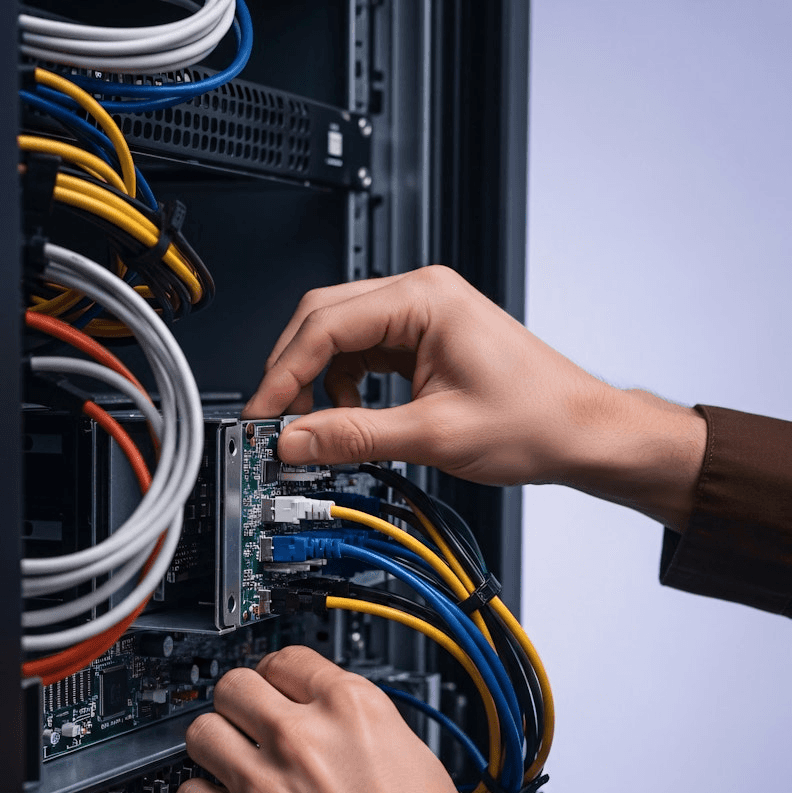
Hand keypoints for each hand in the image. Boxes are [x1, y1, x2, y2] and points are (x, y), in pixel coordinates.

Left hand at [176, 645, 538, 792]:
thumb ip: (365, 737)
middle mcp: (302, 738)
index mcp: (354, 711)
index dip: (279, 677)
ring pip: (201, 734)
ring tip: (230, 767)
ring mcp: (264, 785)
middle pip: (235, 686)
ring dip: (215, 748)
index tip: (275, 690)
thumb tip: (341, 736)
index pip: (288, 660)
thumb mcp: (419, 762)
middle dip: (241, 705)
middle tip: (248, 725)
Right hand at [243, 266, 706, 530]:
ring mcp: (424, 316)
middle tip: (275, 421)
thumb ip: (354, 436)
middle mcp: (422, 296)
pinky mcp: (427, 340)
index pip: (326, 324)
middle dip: (294, 371)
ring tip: (316, 427)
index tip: (262, 413)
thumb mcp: (434, 436)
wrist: (584, 433)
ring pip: (343, 337)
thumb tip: (296, 441)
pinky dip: (348, 385)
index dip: (283, 372)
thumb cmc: (537, 419)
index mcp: (425, 299)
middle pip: (325, 319)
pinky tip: (351, 416)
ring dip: (320, 381)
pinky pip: (367, 354)